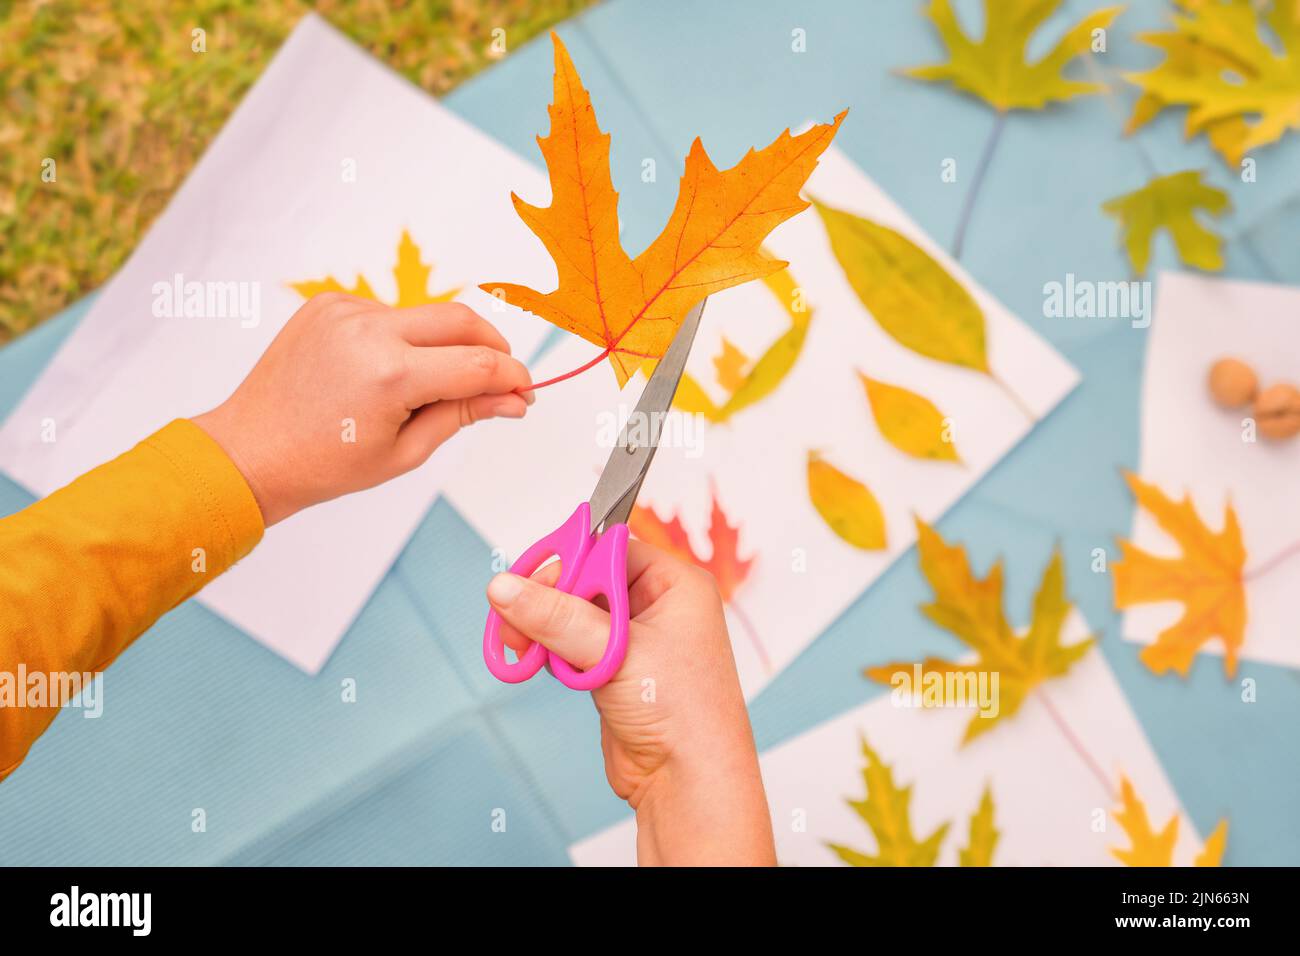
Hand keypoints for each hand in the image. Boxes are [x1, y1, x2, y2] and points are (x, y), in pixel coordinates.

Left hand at [194, 293, 531, 524]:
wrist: (252, 451)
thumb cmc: (325, 463)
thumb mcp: (406, 451)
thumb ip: (464, 414)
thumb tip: (513, 400)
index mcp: (391, 374)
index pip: (480, 364)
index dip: (513, 377)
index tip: (526, 393)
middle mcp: (370, 330)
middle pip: (462, 320)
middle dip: (492, 346)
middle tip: (502, 378)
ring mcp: (345, 310)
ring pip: (424, 317)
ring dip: (441, 346)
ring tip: (421, 390)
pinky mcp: (328, 303)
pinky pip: (387, 313)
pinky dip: (400, 339)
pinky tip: (380, 373)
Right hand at [486, 540, 775, 865]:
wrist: (688, 784)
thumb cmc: (686, 716)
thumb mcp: (617, 653)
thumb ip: (559, 618)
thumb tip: (508, 588)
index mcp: (675, 584)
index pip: (608, 548)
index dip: (568, 561)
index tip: (527, 578)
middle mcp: (657, 605)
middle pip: (584, 580)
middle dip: (548, 601)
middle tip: (514, 621)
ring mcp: (634, 638)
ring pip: (571, 613)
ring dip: (544, 630)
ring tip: (526, 650)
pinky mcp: (612, 668)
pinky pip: (569, 643)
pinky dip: (551, 652)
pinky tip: (540, 664)